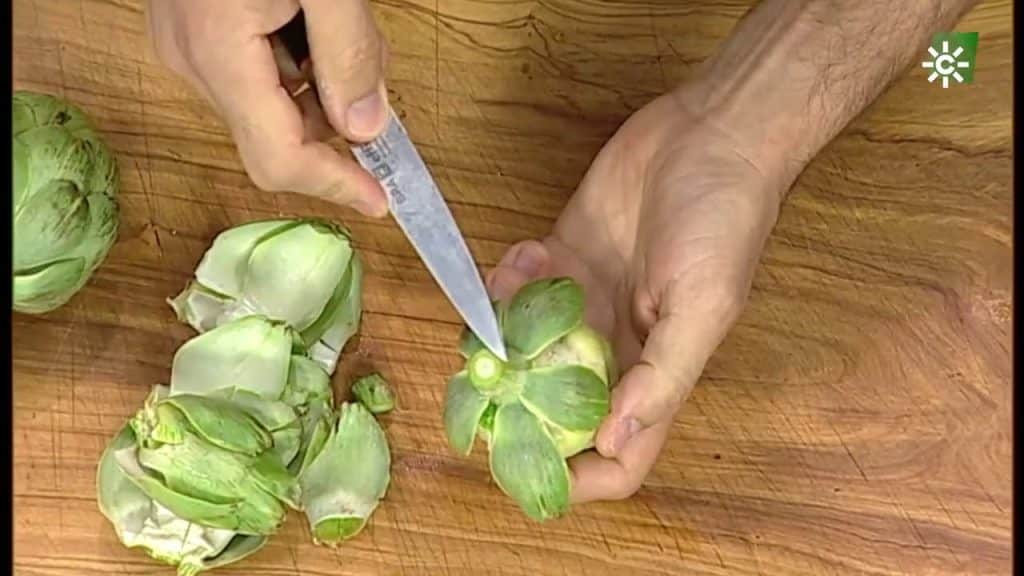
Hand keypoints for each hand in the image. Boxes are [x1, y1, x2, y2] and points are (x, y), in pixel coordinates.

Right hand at [147, 0, 389, 215]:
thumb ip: (349, 53)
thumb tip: (366, 128)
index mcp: (218, 51)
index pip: (279, 158)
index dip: (334, 185)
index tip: (379, 199)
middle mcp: (191, 59)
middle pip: (275, 136)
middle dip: (335, 122)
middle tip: (370, 68)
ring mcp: (185, 44)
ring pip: (268, 105)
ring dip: (319, 87)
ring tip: (338, 24)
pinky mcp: (191, 29)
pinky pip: (253, 72)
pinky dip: (297, 62)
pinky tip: (311, 16)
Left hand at [486, 89, 787, 501]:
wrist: (710, 133)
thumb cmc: (723, 220)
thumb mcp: (704, 306)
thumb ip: (662, 376)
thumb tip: (617, 439)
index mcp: (655, 373)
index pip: (619, 456)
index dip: (578, 477)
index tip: (527, 467)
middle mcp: (617, 348)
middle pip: (555, 407)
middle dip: (515, 401)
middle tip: (484, 377)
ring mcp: (586, 303)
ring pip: (525, 347)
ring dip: (504, 331)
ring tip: (509, 296)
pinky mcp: (563, 258)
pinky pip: (519, 288)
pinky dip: (510, 278)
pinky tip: (528, 252)